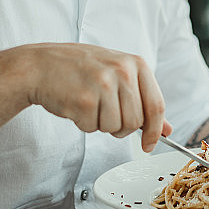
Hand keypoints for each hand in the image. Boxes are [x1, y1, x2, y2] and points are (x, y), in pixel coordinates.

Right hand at [17, 43, 171, 150]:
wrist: (41, 65)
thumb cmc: (82, 70)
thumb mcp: (119, 75)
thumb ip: (144, 100)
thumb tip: (167, 129)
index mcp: (136, 63)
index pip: (156, 105)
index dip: (155, 131)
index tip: (149, 145)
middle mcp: (123, 71)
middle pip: (135, 122)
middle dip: (121, 127)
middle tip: (104, 112)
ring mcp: (103, 84)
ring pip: (115, 128)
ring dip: (101, 124)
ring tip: (89, 104)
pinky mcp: (83, 99)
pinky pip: (92, 128)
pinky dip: (84, 123)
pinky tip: (76, 104)